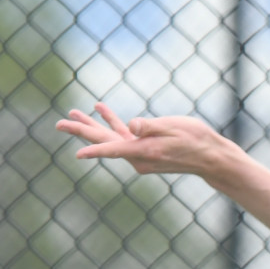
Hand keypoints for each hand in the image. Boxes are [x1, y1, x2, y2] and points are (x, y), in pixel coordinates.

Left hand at [55, 106, 240, 179]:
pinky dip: (112, 123)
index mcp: (144, 151)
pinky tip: (102, 110)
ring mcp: (139, 155)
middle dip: (82, 131)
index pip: (113, 149)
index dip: (94, 149)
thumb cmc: (195, 140)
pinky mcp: (144, 149)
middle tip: (59, 122)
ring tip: (74, 112)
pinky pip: (122, 136)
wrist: (210, 158)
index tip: (77, 154)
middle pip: (104, 142)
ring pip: (110, 138)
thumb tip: (131, 125)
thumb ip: (150, 126)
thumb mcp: (174, 127)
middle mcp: (137, 157)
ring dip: (93, 125)